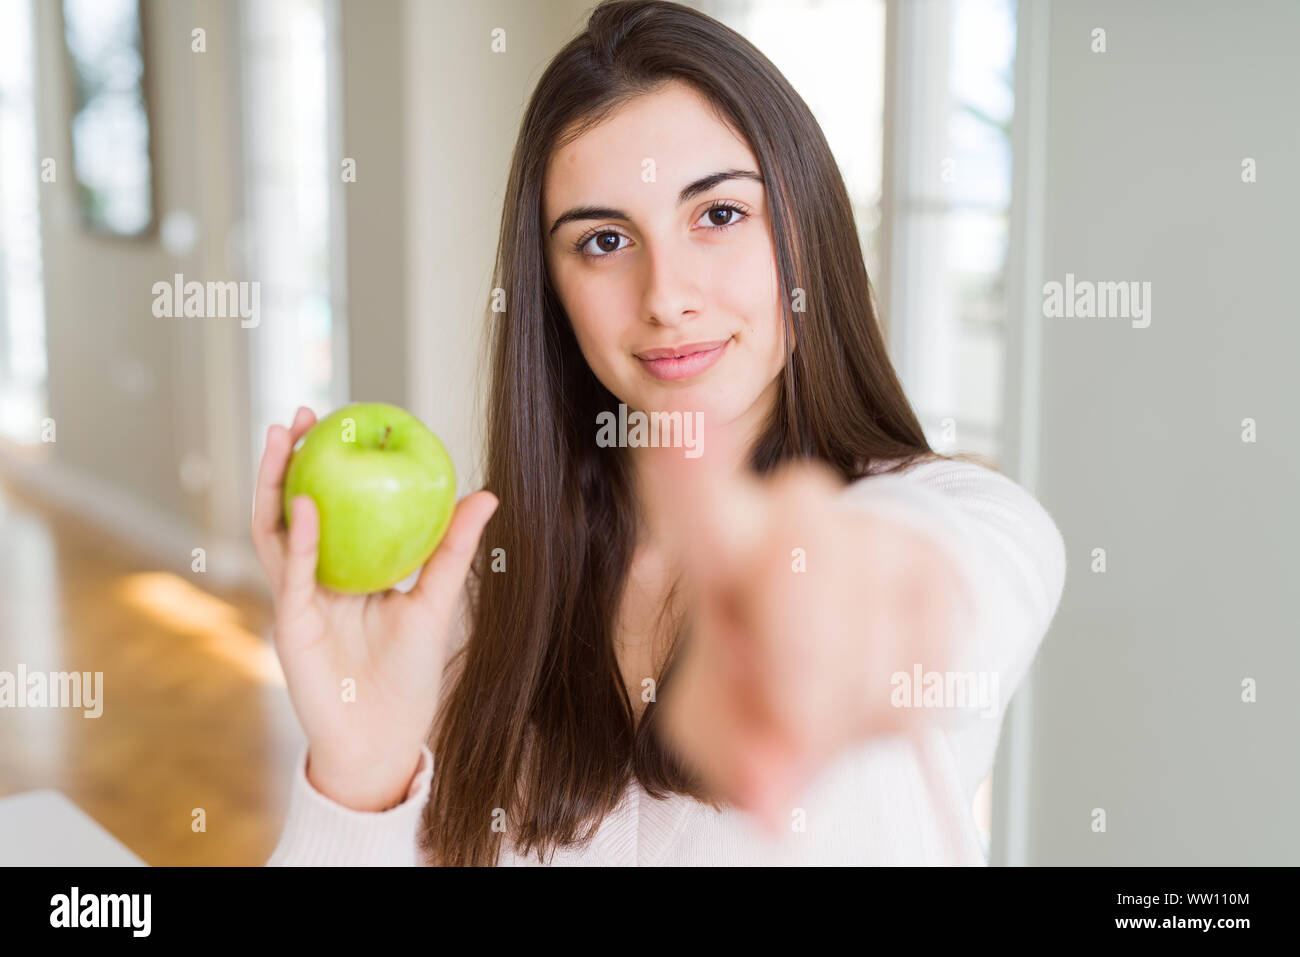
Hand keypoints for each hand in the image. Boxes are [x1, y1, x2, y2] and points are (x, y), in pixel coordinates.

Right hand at [251, 406, 497, 809]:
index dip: (332, 465)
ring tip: (285, 438)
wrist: (385, 737)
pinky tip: (306, 504)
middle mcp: (316, 578)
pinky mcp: (291, 623)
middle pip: (293, 507)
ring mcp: (298, 598)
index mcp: (346, 569)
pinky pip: (292, 574)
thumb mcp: (436, 601)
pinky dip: (299, 539)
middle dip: (291, 459)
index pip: (333, 505)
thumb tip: (486, 492)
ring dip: (276, 483)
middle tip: (303, 414)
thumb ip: (452, 549)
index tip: (346, 422)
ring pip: (277, 530)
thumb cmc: (410, 674)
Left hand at [648, 431, 969, 836]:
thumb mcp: (723, 729)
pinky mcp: (942, 566)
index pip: (695, 496)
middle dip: (800, 653)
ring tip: (824, 706)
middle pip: (805, 536)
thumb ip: (734, 755)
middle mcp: (794, 517)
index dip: (689, 464)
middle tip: (789, 721)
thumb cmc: (766, 689)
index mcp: (718, 544)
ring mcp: (875, 530)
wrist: (844, 676)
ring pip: (872, 606)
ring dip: (849, 695)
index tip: (682, 422)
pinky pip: (930, 651)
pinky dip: (900, 702)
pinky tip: (871, 691)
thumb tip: (770, 793)